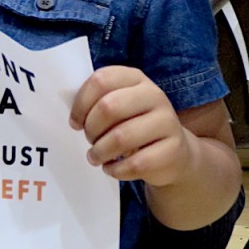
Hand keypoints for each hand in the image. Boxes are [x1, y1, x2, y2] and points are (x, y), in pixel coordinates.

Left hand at [69, 66, 191, 186]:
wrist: (173, 154)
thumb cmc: (135, 127)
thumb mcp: (119, 107)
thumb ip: (98, 103)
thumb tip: (75, 118)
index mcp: (136, 78)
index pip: (101, 80)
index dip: (81, 103)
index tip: (76, 122)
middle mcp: (154, 95)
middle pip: (109, 107)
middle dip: (91, 128)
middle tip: (90, 140)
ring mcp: (167, 121)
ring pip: (121, 137)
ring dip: (100, 152)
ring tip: (96, 157)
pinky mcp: (173, 149)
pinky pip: (135, 163)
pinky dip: (116, 169)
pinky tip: (112, 168)